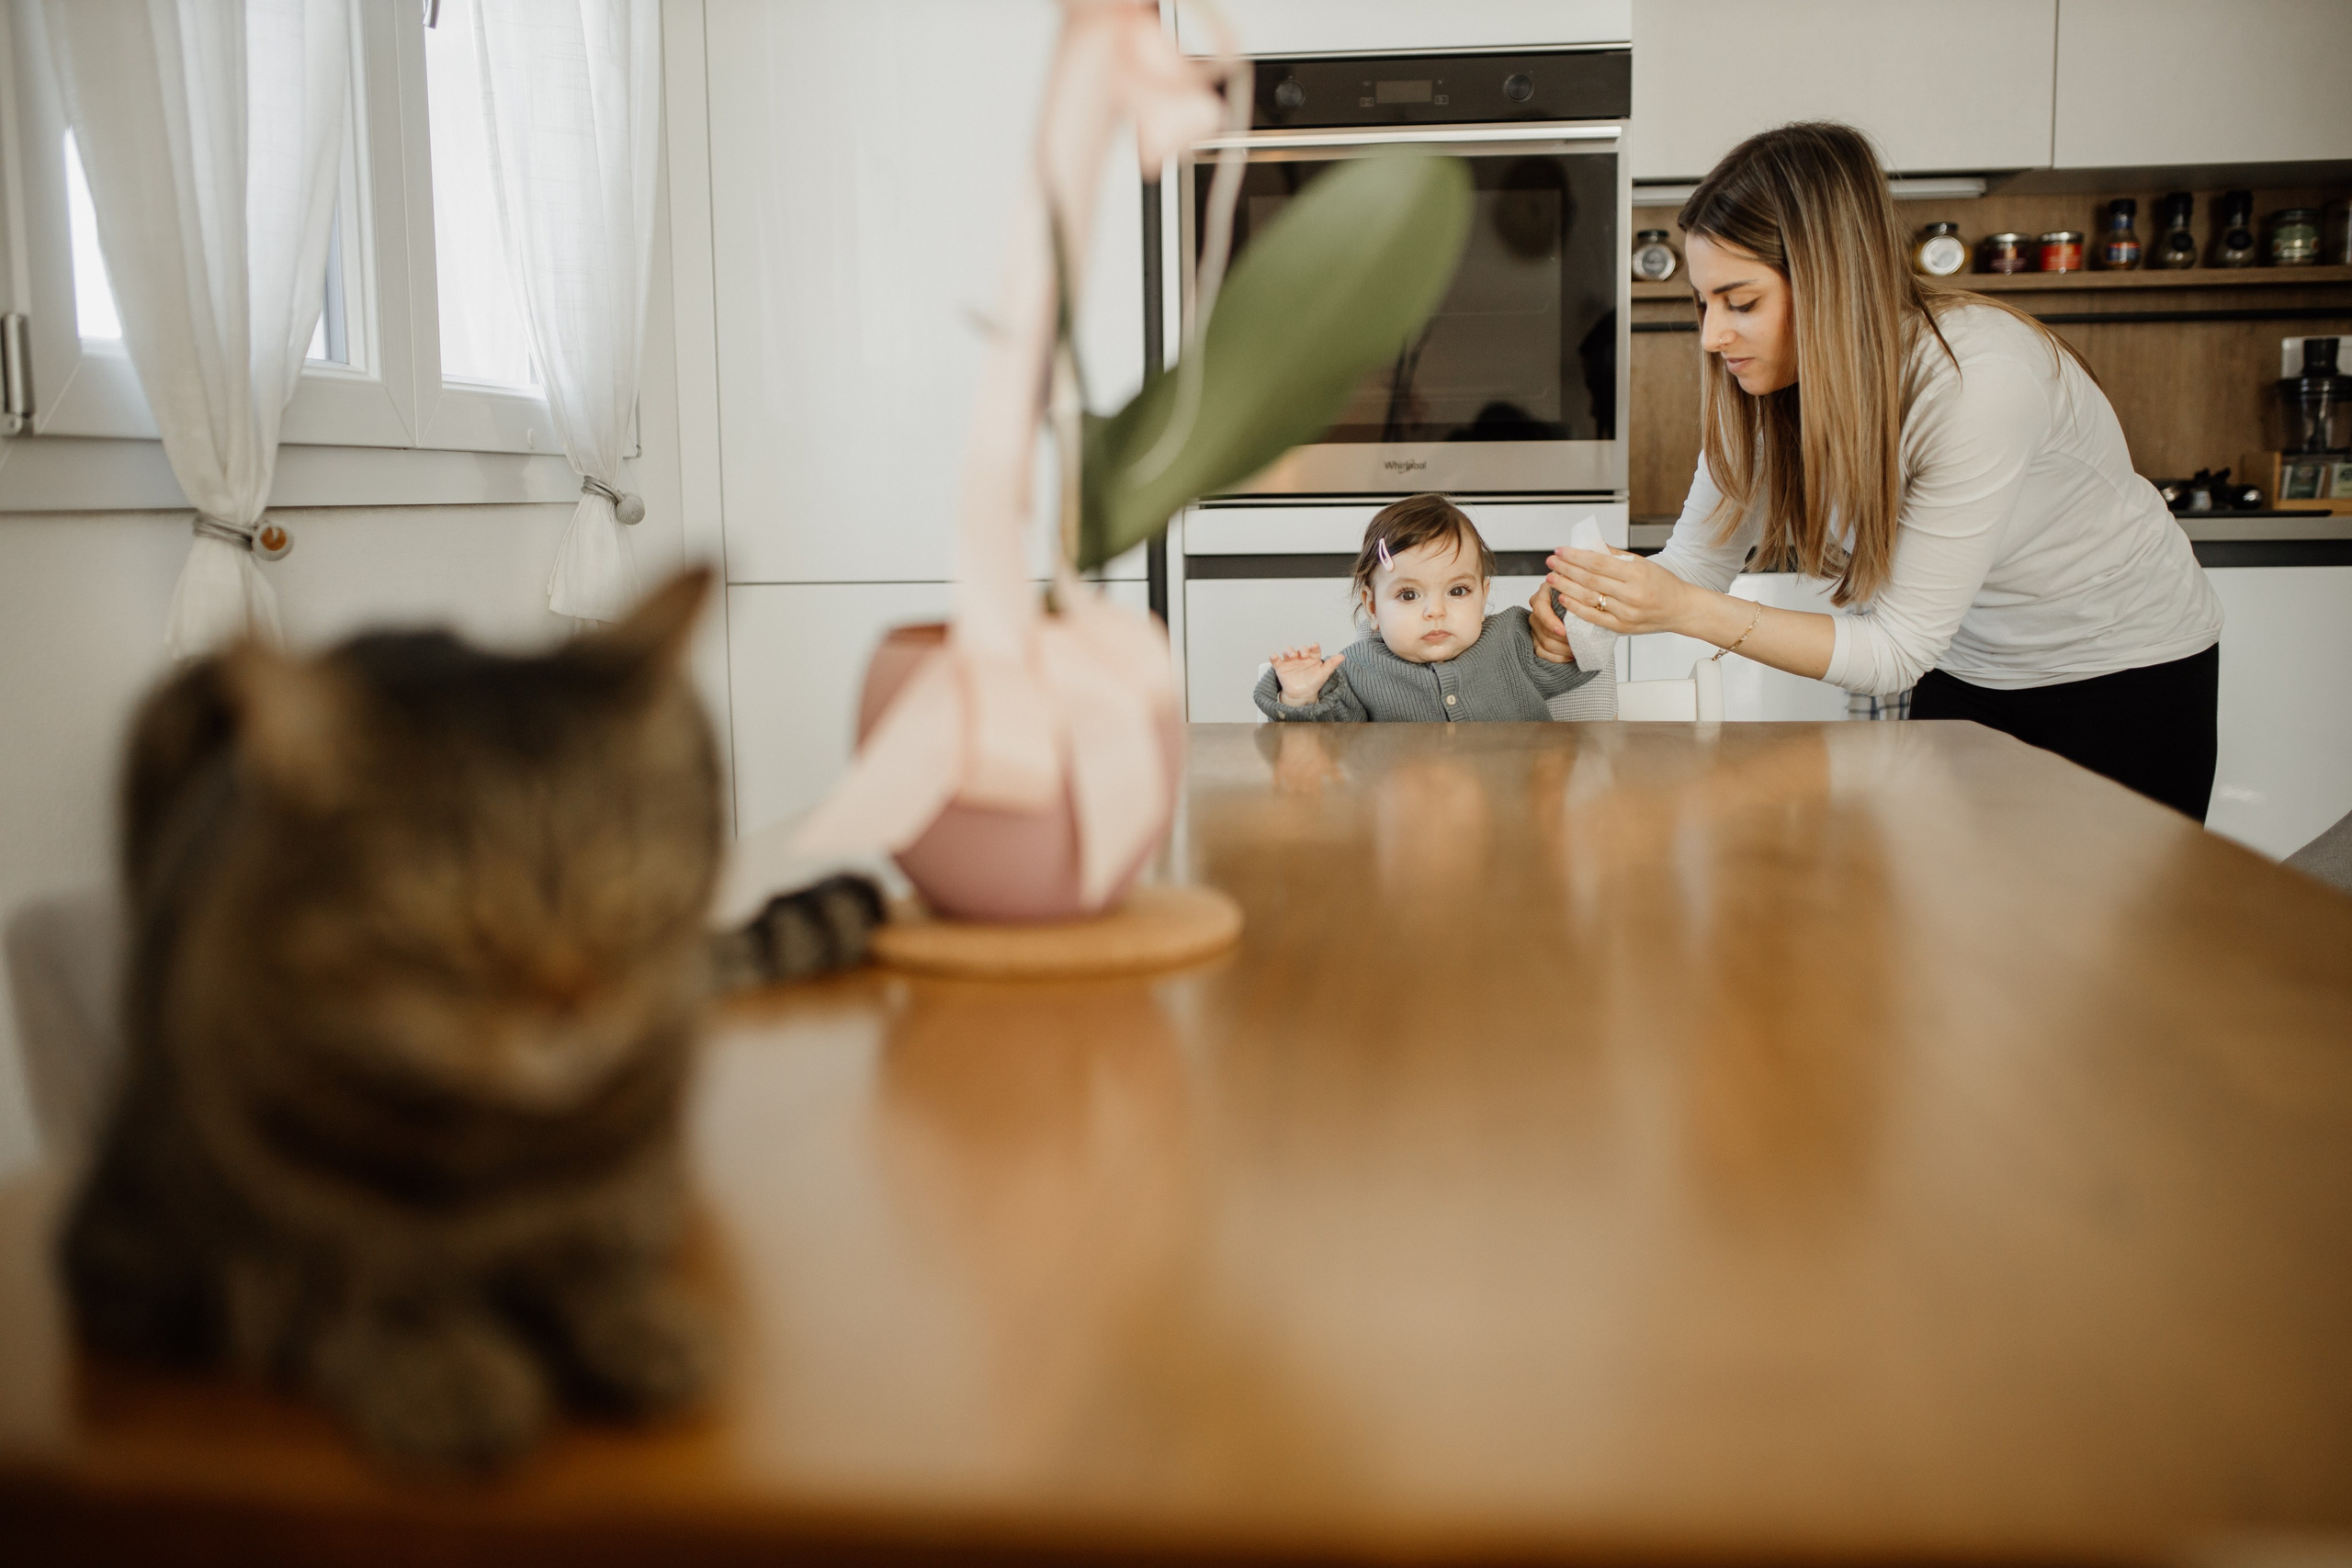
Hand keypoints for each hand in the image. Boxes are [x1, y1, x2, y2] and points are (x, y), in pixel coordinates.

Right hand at [1270, 643, 1342, 705]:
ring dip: (1289, 651)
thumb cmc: (1313, 683)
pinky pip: (1276, 660)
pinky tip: (1274, 656)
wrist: (1302, 696)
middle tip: (1303, 655)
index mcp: (1312, 657)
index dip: (1314, 647)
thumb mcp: (1324, 674)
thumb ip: (1332, 664)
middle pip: (1300, 648)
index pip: (1313, 649)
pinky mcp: (1281, 667)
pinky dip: (1274, 657)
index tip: (1315, 647)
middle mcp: (1301, 658)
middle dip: (1301, 649)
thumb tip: (1342, 656)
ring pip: (1288, 651)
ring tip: (1291, 655)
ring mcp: (1291, 662)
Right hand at [1524, 583, 1573, 662]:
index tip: (1563, 631)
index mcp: (1544, 594)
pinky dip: (1558, 657)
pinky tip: (1571, 656)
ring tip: (1579, 649)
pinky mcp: (1536, 638)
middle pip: (1544, 630)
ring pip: (1544, 644)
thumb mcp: (1580, 588)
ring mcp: (1535, 625)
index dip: (1550, 622)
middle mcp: (1537, 610)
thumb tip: (1586, 603)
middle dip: (1563, 640)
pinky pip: (1542, 653)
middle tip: (1580, 643)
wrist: (1579, 602)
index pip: (1540, 609)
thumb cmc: (1579, 594)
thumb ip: (1579, 593)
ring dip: (1563, 649)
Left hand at [1544, 546, 1691, 636]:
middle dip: (1566, 570)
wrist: (1682, 609)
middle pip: (1590, 580)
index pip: (1598, 563)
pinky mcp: (1623, 627)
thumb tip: (1590, 545)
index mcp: (1636, 573)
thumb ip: (1616, 556)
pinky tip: (1564, 599)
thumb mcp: (1644, 564)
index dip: (1576, 556)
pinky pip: (1594, 618)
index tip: (1560, 551)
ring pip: (1589, 598)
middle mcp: (1631, 594)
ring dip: (1566, 588)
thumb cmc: (1664, 584)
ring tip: (1552, 579)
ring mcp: (1626, 613)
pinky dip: (1576, 608)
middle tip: (1551, 563)